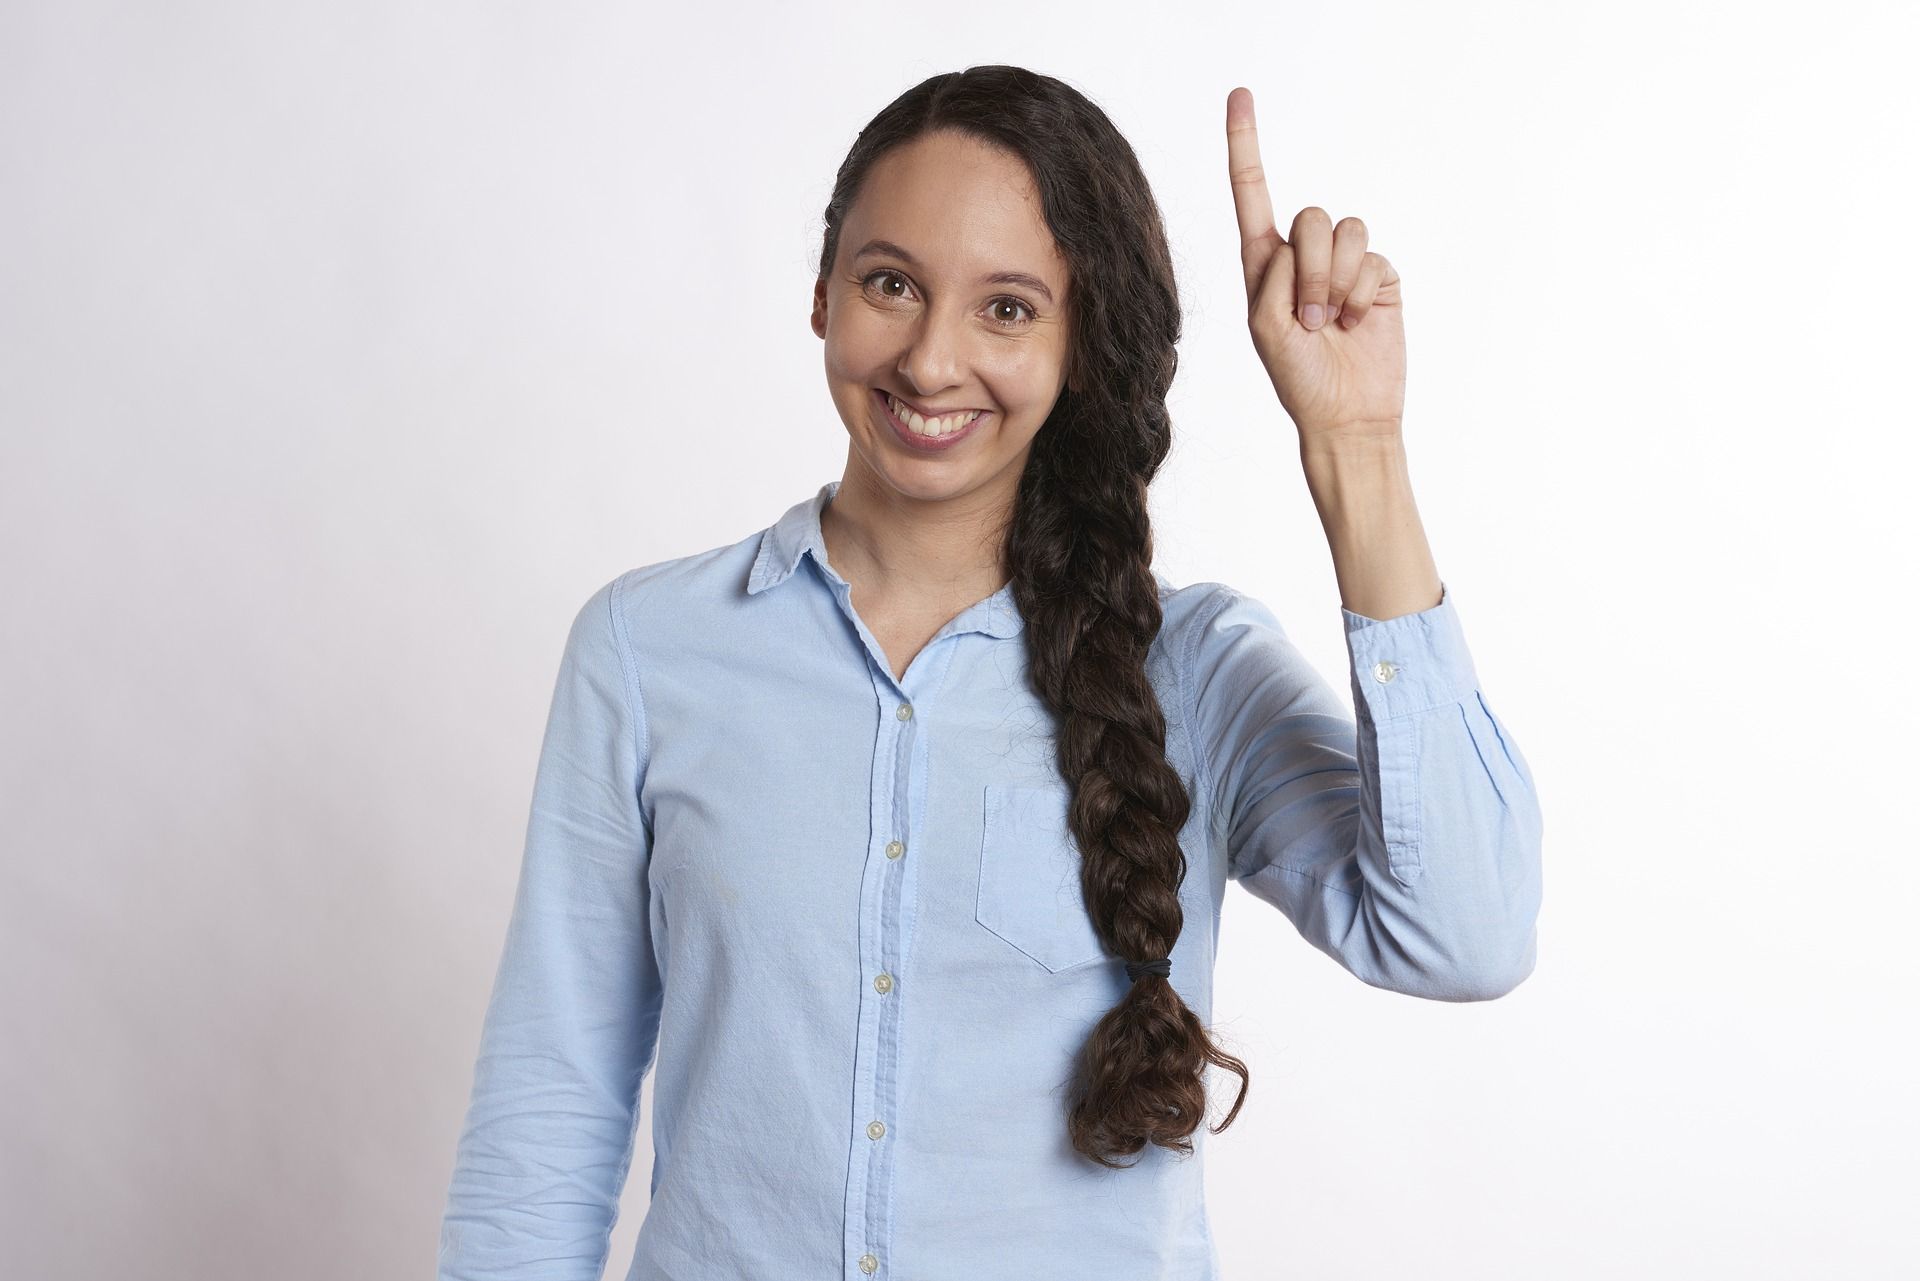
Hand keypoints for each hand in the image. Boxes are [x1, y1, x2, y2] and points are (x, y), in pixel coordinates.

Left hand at [1225, 87, 1406, 446]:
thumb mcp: (1264, 328)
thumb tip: (1304, 245)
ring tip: (1331, 323)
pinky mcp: (1378, 277)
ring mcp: (1343, 265)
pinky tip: (1357, 324)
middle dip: (1312, 269)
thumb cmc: (1297, 378)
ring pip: (1345, 231)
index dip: (1246, 145)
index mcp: (1262, 264)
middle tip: (1310, 319)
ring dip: (1336, 281)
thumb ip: (1274, 276)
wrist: (1346, 415)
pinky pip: (1373, 257)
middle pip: (1310, 216)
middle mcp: (1301, 257)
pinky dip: (1362, 293)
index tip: (1241, 95)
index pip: (1252, 195)